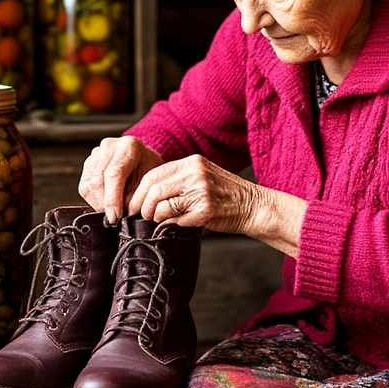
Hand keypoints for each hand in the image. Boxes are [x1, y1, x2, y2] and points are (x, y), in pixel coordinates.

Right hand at [77, 136, 164, 224]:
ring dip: (98, 203)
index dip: (112, 199)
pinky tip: (105, 203)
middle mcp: (109, 146)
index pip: (113, 174)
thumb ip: (132, 198)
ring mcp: (95, 154)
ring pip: (87, 185)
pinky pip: (84, 186)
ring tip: (111, 211)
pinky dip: (94, 199)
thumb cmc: (148, 171)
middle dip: (104, 204)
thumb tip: (117, 215)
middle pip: (97, 180)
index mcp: (128, 146)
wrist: (144, 160)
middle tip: (114, 219)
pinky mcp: (88, 164)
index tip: (115, 217)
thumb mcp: (148, 183)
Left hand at [126, 155, 262, 234]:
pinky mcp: (204, 210)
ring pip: (161, 204)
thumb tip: (147, 196)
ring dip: (153, 216)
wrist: (254, 206)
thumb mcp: (202, 176)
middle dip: (141, 205)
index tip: (134, 203)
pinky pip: (175, 218)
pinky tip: (173, 224)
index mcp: (191, 163)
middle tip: (140, 215)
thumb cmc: (226, 195)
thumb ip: (178, 181)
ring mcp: (200, 191)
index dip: (139, 191)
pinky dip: (168, 224)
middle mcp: (194, 173)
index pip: (153, 174)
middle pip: (153, 188)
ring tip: (156, 220)